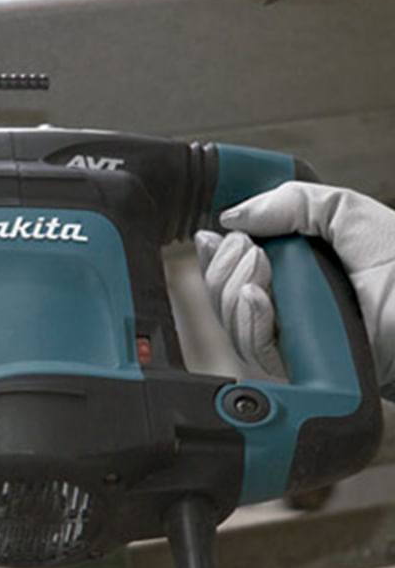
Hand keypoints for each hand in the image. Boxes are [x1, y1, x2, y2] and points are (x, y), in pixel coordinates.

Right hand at [196, 181, 394, 389]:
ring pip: (230, 317)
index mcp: (297, 264)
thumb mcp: (352, 216)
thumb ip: (296, 202)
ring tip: (260, 272)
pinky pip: (250, 346)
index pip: (236, 259)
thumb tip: (233, 214)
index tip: (215, 234)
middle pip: (223, 289)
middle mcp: (286, 300)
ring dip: (232, 290)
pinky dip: (246, 320)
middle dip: (222, 267)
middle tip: (245, 251)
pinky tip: (257, 299)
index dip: (219, 248)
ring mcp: (287, 333)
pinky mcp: (293, 365)